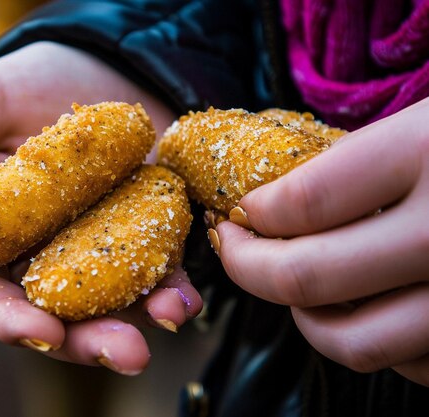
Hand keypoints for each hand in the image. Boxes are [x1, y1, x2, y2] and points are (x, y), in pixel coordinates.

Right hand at [0, 42, 201, 374]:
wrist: (96, 70)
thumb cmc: (21, 87)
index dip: (5, 318)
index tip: (40, 330)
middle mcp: (37, 257)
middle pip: (52, 312)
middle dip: (86, 339)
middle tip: (125, 351)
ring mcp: (92, 252)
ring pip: (108, 304)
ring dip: (139, 320)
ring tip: (168, 317)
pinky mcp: (140, 237)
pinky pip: (155, 273)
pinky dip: (171, 289)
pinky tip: (185, 295)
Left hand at [213, 97, 428, 385]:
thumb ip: (365, 162)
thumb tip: (279, 204)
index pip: (303, 202)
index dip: (253, 213)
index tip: (238, 212)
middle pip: (308, 277)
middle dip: (249, 267)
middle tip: (232, 248)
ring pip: (354, 341)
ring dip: (306, 316)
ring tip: (292, 285)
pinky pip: (410, 363)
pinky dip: (374, 340)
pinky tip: (370, 307)